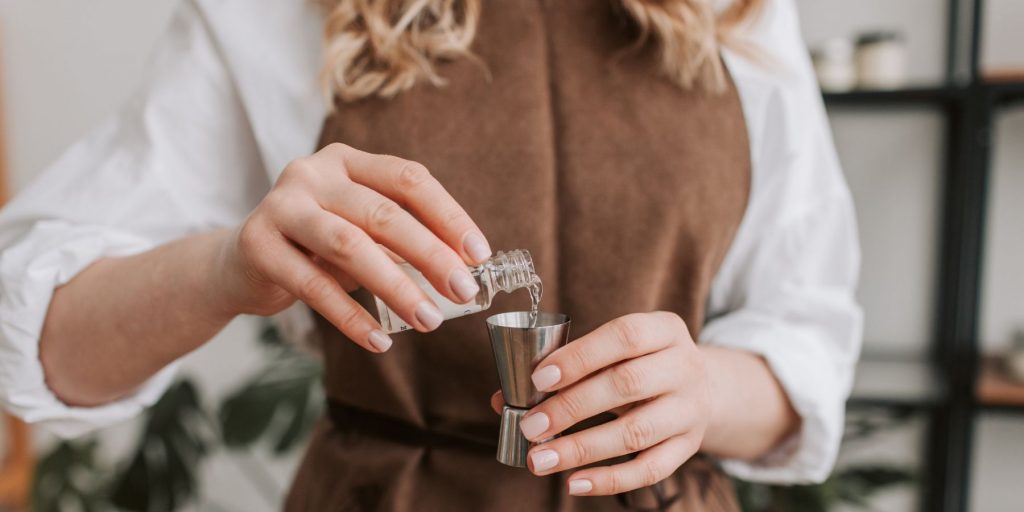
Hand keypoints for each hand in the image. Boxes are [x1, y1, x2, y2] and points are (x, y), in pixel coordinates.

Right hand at [218, 143, 491, 351]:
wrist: (236, 264)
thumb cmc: (313, 247)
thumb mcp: (359, 232)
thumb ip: (399, 242)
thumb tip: (460, 271)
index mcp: (347, 162)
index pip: (408, 179)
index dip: (447, 215)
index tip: (479, 254)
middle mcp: (312, 173)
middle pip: (382, 213)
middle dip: (430, 255)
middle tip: (463, 291)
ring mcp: (280, 206)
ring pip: (349, 245)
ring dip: (395, 287)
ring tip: (428, 320)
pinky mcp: (256, 245)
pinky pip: (313, 286)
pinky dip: (351, 317)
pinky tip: (379, 340)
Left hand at [490, 312, 709, 495]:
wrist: (701, 387)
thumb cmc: (639, 362)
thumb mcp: (614, 351)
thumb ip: (564, 368)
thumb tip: (504, 399)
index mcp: (665, 330)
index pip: (624, 336)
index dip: (580, 357)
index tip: (539, 379)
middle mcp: (685, 367)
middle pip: (628, 385)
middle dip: (572, 407)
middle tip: (530, 426)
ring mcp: (690, 410)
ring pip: (636, 432)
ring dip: (582, 449)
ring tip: (539, 460)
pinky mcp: (688, 447)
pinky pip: (650, 469)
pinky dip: (609, 480)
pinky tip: (573, 483)